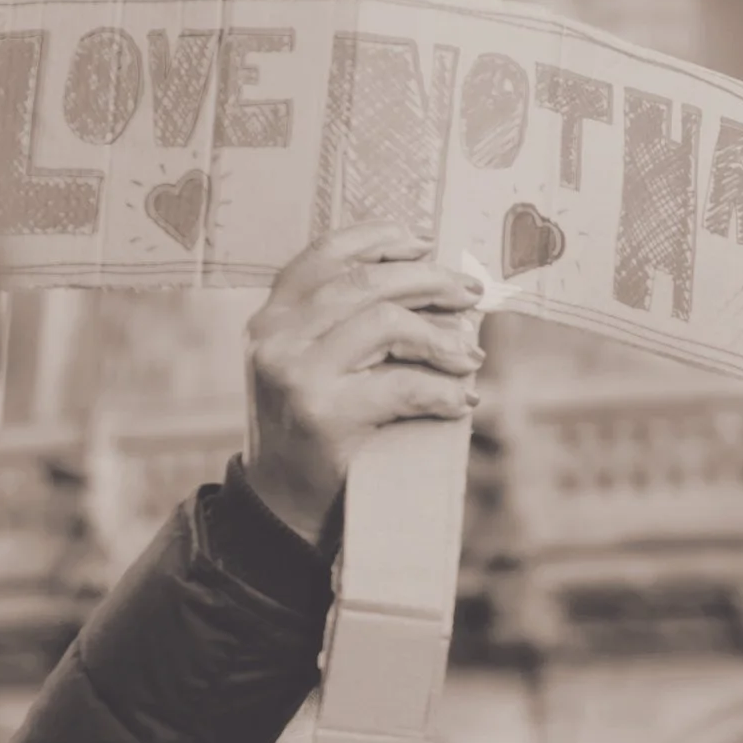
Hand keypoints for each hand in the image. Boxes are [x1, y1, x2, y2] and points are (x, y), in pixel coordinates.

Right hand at [243, 222, 484, 542]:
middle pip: (366, 283)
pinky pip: (402, 385)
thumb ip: (349, 326)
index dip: (378, 239)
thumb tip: (437, 288)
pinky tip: (461, 400)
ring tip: (469, 358)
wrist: (284, 502)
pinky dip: (443, 391)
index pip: (325, 255)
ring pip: (386, 324)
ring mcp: (294, 372)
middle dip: (430, 281)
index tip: (423, 241)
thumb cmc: (317, 430)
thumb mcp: (317, 366)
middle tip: (470, 295)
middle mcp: (274, 335)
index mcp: (272, 316)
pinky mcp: (321, 412)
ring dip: (442, 338)